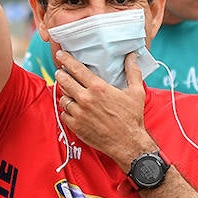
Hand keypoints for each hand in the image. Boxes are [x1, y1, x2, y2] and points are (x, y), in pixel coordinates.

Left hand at [54, 49, 151, 166]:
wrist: (128, 144)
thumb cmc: (132, 118)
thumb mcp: (136, 92)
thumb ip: (132, 71)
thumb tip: (132, 55)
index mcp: (98, 88)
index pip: (76, 69)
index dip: (66, 59)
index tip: (60, 54)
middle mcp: (86, 99)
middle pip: (64, 81)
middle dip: (61, 74)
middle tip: (61, 72)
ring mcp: (79, 113)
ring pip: (63, 97)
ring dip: (65, 93)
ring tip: (69, 92)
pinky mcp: (76, 126)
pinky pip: (64, 113)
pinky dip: (67, 110)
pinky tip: (73, 109)